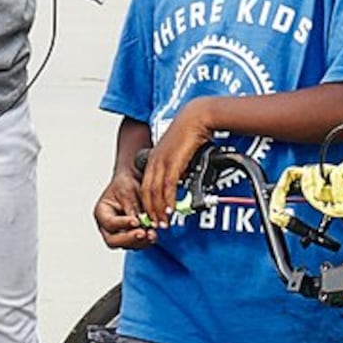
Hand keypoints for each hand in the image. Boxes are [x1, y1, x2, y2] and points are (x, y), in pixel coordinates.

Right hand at [94, 170, 158, 248]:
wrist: (134, 182)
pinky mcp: (131, 236)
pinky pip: (137, 244)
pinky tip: (154, 235)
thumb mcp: (127, 191)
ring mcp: (119, 233)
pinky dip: (146, 241)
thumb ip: (131, 207)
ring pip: (127, 245)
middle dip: (129, 239)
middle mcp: (108, 226)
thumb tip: (139, 222)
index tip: (136, 221)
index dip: (122, 224)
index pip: (109, 223)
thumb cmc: (127, 183)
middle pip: (113, 241)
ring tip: (153, 234)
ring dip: (140, 242)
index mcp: (102, 212)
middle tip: (143, 233)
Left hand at [136, 99, 220, 223]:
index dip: (148, 204)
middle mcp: (154, 161)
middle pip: (146, 192)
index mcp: (154, 159)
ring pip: (154, 192)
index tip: (153, 216)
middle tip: (155, 225)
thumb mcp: (181, 155)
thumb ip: (179, 169)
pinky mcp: (172, 161)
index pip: (145, 187)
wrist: (197, 117)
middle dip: (150, 212)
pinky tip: (170, 210)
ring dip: (158, 210)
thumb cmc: (192, 133)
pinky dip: (167, 200)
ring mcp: (161, 161)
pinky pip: (167, 185)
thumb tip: (183, 181)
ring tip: (163, 223)